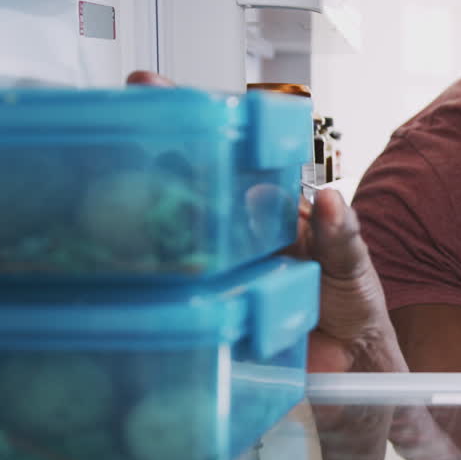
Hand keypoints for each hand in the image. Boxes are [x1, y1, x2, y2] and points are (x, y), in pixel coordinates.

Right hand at [124, 70, 404, 374]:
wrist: (347, 371)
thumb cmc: (352, 307)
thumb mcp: (353, 268)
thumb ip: (342, 238)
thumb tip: (332, 200)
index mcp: (269, 208)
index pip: (231, 156)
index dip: (195, 120)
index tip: (154, 88)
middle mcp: (236, 233)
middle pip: (188, 185)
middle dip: (151, 152)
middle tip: (117, 123)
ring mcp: (217, 271)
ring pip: (174, 235)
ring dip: (141, 213)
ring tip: (107, 184)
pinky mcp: (209, 312)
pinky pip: (179, 294)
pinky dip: (155, 285)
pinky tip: (127, 272)